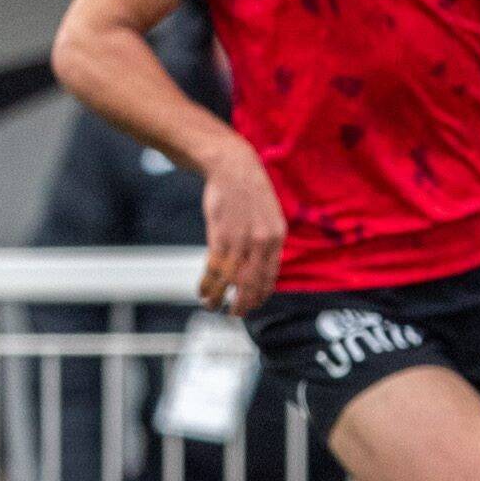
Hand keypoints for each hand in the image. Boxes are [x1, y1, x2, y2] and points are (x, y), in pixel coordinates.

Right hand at [198, 141, 286, 313]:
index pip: (271, 275)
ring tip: (213, 306)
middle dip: (243, 302)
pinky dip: (207, 284)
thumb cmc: (248, 191)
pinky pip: (214, 268)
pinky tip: (202, 292)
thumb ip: (267, 240)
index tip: (254, 304)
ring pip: (232, 279)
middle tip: (235, 314)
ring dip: (220, 298)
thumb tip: (260, 265)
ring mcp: (241, 239)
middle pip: (253, 282)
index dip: (261, 293)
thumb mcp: (268, 215)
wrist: (232, 166)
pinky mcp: (220, 235)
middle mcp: (262, 241)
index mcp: (277, 237)